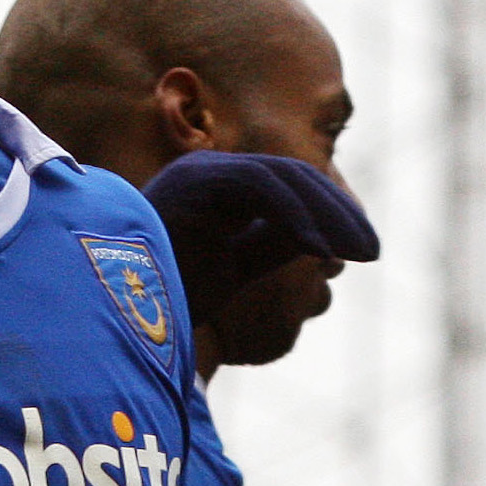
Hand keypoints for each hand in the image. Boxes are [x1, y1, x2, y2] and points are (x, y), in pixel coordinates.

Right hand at [142, 152, 378, 321]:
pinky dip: (294, 215)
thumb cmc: (164, 294)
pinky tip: (320, 249)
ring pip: (278, 176)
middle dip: (338, 211)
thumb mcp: (235, 268)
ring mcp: (198, 174)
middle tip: (372, 251)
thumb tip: (329, 241)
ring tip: (355, 253)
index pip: (287, 186)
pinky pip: (257, 186)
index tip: (362, 250)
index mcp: (216, 190)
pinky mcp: (192, 183)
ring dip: (325, 214)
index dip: (331, 212)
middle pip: (290, 176)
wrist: (113, 312)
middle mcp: (208, 173)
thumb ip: (275, 245)